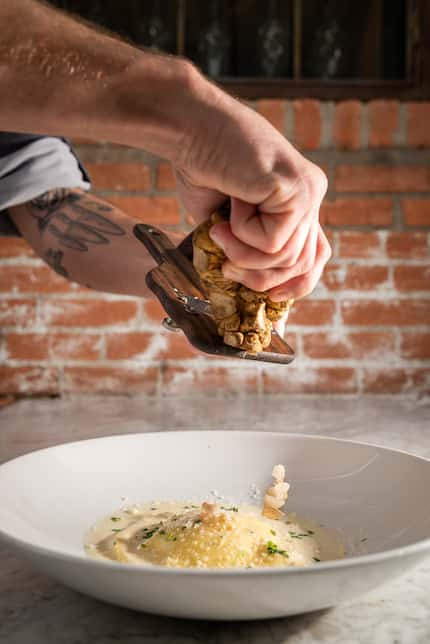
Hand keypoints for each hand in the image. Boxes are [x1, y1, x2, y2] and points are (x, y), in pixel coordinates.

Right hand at [174, 73, 330, 301]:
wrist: (189, 128)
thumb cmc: (201, 168)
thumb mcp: (227, 223)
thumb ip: (248, 248)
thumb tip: (253, 290)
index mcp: (298, 200)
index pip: (315, 255)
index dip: (295, 284)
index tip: (270, 299)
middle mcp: (310, 194)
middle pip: (303, 263)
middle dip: (261, 279)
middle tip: (227, 268)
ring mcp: (308, 190)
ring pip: (286, 258)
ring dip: (243, 255)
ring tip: (218, 232)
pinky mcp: (297, 188)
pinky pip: (274, 241)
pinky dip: (242, 235)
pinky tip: (230, 207)